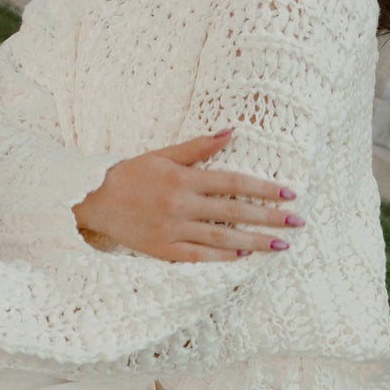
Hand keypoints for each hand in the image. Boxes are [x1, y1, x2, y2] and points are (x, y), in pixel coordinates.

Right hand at [72, 130, 302, 263]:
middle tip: (298, 222)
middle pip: (234, 212)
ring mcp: (172, 230)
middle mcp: (181, 205)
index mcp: (184, 179)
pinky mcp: (162, 250)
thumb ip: (198, 147)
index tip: (290, 194)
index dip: (264, 188)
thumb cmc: (129, 173)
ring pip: (222, 239)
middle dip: (270, 217)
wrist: (91, 199)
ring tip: (281, 244)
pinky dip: (223, 258)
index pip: (233, 184)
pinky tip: (245, 256)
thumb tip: (231, 132)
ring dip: (255, 241)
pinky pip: (199, 256)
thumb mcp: (162, 155)